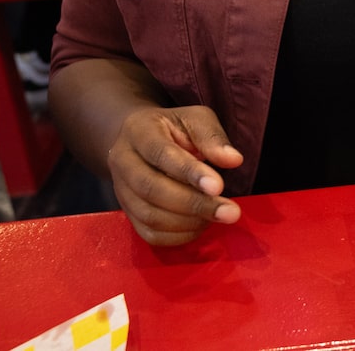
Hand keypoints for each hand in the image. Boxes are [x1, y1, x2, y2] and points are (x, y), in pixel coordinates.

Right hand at [108, 104, 243, 245]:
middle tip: (230, 211)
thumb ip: (212, 137)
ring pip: (149, 215)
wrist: (141, 140)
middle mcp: (122, 161)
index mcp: (138, 130)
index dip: (189, 172)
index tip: (218, 186)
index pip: (161, 154)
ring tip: (219, 215)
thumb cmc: (174, 128)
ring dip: (188, 222)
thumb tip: (233, 160)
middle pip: (152, 188)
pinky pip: (149, 233)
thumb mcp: (195, 119)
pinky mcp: (127, 213)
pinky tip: (201, 225)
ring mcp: (121, 190)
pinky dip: (178, 235)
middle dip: (194, 203)